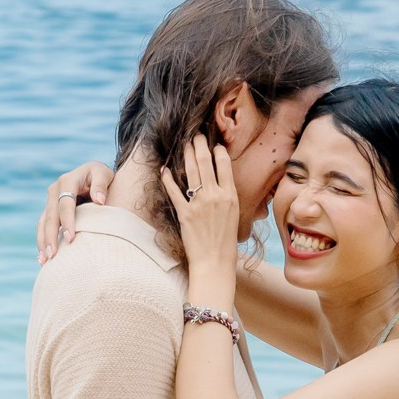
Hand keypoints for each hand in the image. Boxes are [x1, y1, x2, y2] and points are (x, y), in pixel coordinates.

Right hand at [36, 161, 114, 262]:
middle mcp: (55, 191)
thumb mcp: (103, 174)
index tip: (71, 239)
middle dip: (50, 236)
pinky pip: (43, 227)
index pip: (65, 204)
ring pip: (43, 223)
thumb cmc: (101, 175)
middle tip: (53, 255)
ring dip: (42, 242)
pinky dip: (42, 241)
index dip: (67, 221)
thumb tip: (99, 200)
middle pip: (50, 216)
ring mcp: (50, 201)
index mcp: (67, 181)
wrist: (92, 175)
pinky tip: (43, 258)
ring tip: (44, 261)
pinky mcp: (50, 211)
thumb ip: (101, 184)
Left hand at [158, 135, 239, 300]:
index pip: (224, 165)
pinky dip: (167, 179)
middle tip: (195, 135)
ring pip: (191, 172)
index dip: (218, 151)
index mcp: (231, 196)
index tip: (213, 144)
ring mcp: (199, 204)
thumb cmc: (226, 242)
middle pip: (206, 162)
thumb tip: (224, 185)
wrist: (215, 262)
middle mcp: (216, 196)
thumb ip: (228, 198)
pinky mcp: (184, 213)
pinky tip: (164, 169)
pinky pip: (174, 191)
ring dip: (186, 155)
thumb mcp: (235, 215)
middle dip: (199, 145)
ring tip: (184, 144)